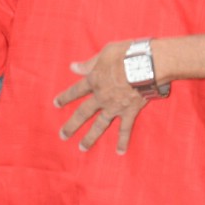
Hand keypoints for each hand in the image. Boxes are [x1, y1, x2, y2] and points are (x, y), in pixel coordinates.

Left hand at [54, 41, 169, 155]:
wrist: (148, 65)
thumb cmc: (127, 54)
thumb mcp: (105, 53)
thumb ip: (89, 63)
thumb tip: (73, 67)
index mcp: (94, 81)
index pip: (76, 91)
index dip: (65, 97)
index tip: (56, 104)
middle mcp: (101, 97)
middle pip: (83, 113)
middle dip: (72, 125)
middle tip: (63, 136)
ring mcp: (115, 107)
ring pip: (100, 125)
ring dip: (90, 138)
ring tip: (82, 148)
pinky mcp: (130, 112)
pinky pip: (125, 129)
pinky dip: (123, 141)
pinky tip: (120, 151)